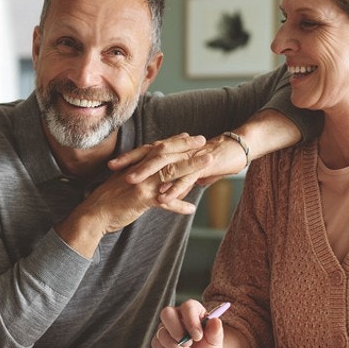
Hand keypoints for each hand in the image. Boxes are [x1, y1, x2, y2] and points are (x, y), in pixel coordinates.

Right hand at [56, 136, 208, 257]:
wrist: (92, 213)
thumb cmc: (108, 199)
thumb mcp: (124, 182)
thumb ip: (138, 177)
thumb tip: (152, 176)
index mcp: (136, 165)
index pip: (158, 148)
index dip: (174, 142)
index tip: (189, 136)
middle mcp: (140, 170)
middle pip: (167, 154)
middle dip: (186, 147)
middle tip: (203, 140)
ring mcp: (141, 183)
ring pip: (170, 172)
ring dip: (191, 166)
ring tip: (208, 161)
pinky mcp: (141, 199)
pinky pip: (164, 200)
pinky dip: (178, 205)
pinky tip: (191, 209)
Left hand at [113, 132, 247, 202]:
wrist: (237, 149)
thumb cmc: (213, 160)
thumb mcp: (191, 170)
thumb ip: (178, 178)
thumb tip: (170, 189)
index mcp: (174, 150)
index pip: (147, 151)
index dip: (129, 158)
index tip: (111, 166)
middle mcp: (179, 151)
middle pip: (151, 155)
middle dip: (132, 163)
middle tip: (114, 170)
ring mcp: (190, 157)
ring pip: (166, 164)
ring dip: (148, 174)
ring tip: (133, 184)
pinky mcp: (203, 165)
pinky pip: (186, 177)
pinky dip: (175, 188)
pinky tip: (164, 198)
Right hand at [151, 299, 226, 347]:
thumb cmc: (208, 346)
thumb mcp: (215, 340)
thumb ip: (216, 331)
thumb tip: (215, 321)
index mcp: (192, 310)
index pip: (187, 307)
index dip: (191, 321)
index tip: (198, 336)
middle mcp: (176, 316)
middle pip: (167, 314)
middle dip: (176, 331)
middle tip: (188, 344)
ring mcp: (165, 328)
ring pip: (162, 334)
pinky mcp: (159, 342)